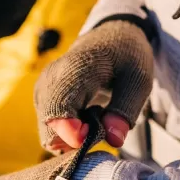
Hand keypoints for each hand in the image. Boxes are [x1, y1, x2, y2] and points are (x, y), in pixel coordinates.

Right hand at [34, 21, 153, 151]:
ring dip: (73, 138)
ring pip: (49, 136)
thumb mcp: (138, 80)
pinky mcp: (41, 100)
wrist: (110, 38)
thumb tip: (114, 141)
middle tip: (103, 123)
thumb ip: (126, 110)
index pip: (59, 111)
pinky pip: (49, 131)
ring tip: (95, 116)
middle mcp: (49, 81)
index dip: (76, 135)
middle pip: (50, 132)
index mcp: (72, 70)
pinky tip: (84, 117)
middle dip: (78, 140)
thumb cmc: (125, 57)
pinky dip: (68, 134)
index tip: (102, 132)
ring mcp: (41, 91)